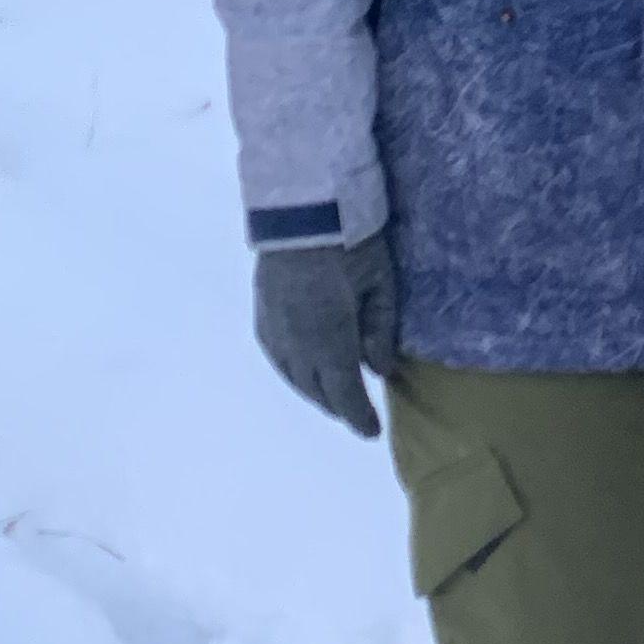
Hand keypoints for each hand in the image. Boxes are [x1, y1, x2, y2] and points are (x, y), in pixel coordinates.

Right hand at [254, 227, 401, 433]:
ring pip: (295, 378)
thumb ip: (380, 329)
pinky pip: (278, 360)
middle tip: (357, 414)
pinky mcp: (262, 318)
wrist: (299, 211)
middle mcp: (297, 345)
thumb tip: (379, 370)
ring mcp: (275, 332)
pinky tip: (305, 371)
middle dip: (339, 405)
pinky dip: (295, 372)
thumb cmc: (350, 242)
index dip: (358, 416)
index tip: (372, 432)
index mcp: (329, 339)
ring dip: (315, 391)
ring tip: (334, 396)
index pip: (344, 393)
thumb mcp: (379, 283)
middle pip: (318, 390)